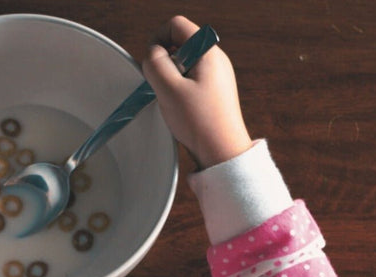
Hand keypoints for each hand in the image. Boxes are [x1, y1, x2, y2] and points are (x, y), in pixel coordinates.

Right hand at [141, 16, 252, 168]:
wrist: (222, 152)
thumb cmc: (200, 122)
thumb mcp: (169, 89)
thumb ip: (155, 64)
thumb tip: (152, 54)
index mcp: (208, 52)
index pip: (177, 25)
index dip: (158, 39)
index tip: (153, 63)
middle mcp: (215, 59)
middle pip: (179, 43)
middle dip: (164, 62)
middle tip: (164, 86)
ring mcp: (215, 75)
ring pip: (182, 63)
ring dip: (170, 78)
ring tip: (174, 100)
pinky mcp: (213, 91)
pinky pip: (189, 79)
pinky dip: (178, 89)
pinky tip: (181, 108)